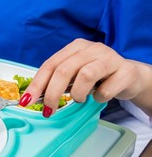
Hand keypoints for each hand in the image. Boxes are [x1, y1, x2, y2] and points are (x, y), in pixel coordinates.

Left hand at [19, 38, 151, 117]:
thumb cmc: (97, 77)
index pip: (50, 65)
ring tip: (80, 99)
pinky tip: (100, 96)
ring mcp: (110, 58)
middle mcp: (92, 49)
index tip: (26, 101)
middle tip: (49, 109)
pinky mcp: (125, 71)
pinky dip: (99, 97)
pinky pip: (106, 89)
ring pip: (86, 75)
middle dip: (52, 93)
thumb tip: (33, 97)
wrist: (129, 76)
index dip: (36, 84)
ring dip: (78, 94)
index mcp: (75, 47)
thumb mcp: (75, 75)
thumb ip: (57, 81)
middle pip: (64, 70)